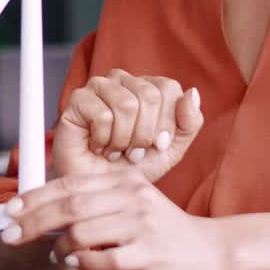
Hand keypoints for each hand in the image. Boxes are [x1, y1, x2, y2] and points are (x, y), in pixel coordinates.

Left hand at [1, 169, 226, 269]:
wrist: (209, 251)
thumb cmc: (161, 230)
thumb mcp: (130, 203)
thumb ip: (94, 203)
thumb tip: (44, 211)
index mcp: (123, 179)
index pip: (70, 182)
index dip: (35, 196)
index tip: (11, 209)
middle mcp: (132, 196)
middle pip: (70, 205)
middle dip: (33, 221)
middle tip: (11, 235)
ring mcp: (143, 223)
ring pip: (84, 231)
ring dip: (61, 246)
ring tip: (56, 254)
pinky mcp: (151, 251)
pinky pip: (107, 258)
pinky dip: (86, 263)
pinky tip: (80, 264)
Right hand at [53, 69, 202, 182]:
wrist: (101, 189)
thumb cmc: (133, 168)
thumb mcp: (171, 149)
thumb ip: (189, 122)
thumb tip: (192, 92)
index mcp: (147, 86)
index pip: (168, 88)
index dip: (166, 123)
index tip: (157, 146)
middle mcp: (123, 80)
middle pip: (149, 95)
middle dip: (145, 134)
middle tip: (134, 152)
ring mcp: (98, 86)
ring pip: (126, 104)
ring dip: (124, 140)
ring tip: (116, 151)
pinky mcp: (77, 99)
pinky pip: (102, 115)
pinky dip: (104, 141)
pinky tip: (97, 147)